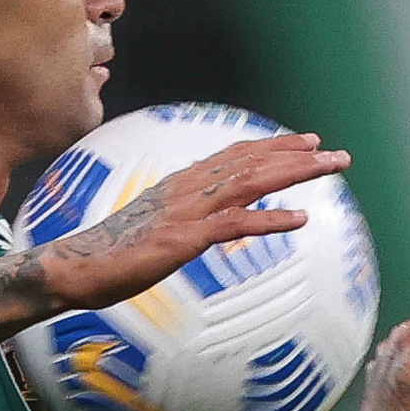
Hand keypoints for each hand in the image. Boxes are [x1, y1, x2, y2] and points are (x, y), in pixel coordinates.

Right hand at [42, 132, 350, 310]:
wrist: (75, 268)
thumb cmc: (107, 256)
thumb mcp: (149, 232)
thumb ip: (176, 224)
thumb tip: (193, 230)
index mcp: (177, 187)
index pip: (231, 157)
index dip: (269, 147)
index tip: (301, 142)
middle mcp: (185, 190)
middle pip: (249, 162)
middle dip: (295, 155)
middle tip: (334, 153)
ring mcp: (185, 212)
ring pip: (250, 182)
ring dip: (295, 173)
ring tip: (331, 168)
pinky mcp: (183, 238)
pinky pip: (234, 224)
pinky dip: (269, 218)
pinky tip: (299, 219)